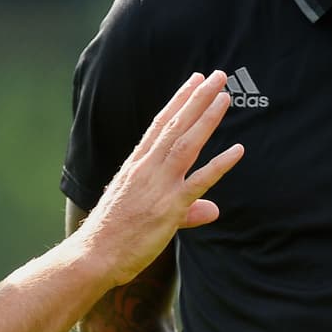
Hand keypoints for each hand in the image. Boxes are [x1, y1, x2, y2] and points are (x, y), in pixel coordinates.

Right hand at [78, 71, 243, 284]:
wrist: (93, 256)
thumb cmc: (112, 235)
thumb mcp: (144, 213)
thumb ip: (185, 209)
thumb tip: (213, 210)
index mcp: (136, 165)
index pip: (160, 125)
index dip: (179, 101)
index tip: (194, 81)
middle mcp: (146, 168)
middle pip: (175, 125)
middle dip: (197, 98)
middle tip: (217, 75)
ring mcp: (157, 186)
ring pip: (186, 143)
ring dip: (207, 118)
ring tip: (225, 96)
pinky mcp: (169, 207)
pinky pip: (199, 181)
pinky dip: (219, 165)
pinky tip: (238, 150)